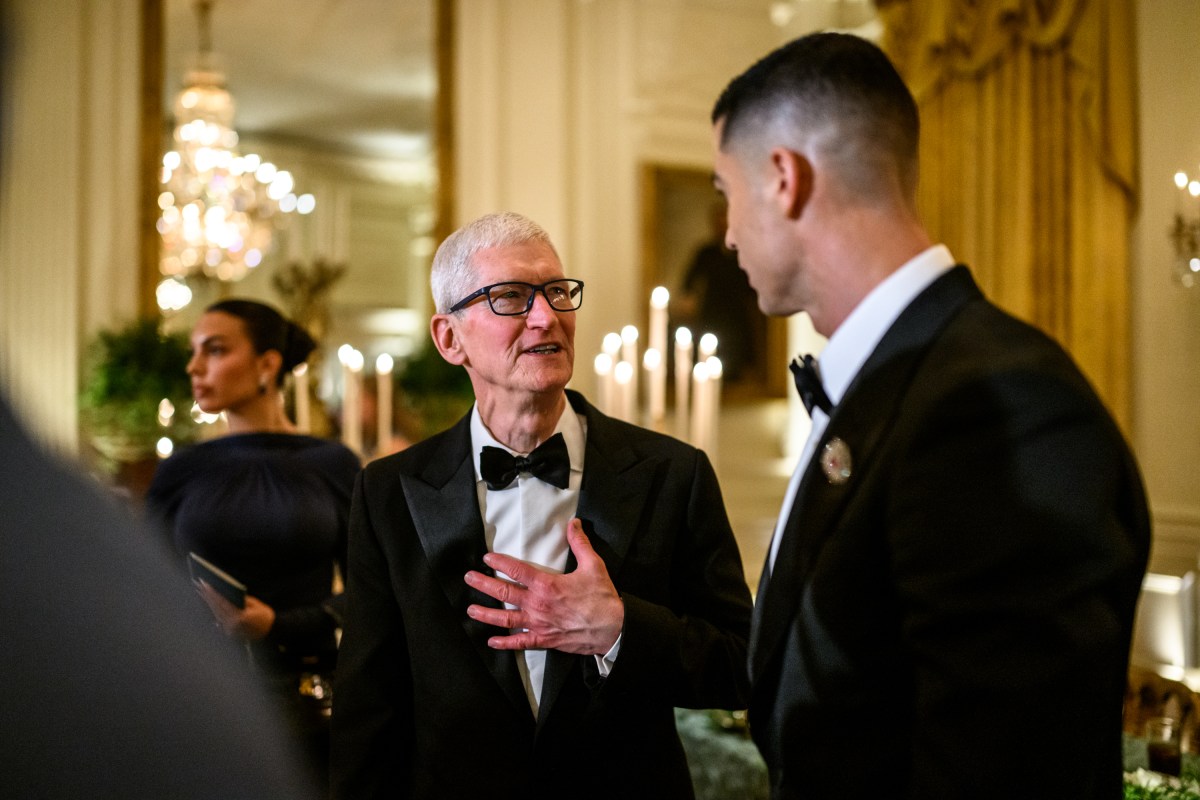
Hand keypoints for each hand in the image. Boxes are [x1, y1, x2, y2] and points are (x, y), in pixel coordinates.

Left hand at [196, 580, 275, 640]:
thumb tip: (228, 593)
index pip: (222, 603)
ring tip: (202, 592)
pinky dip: (214, 610)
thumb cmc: (265, 616)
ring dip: (209, 602)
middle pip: (216, 608)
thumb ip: (241, 599)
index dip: (213, 593)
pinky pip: (219, 619)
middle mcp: (232, 625)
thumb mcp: (255, 604)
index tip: (205, 584)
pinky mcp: (229, 632)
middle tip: (200, 585)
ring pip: (216, 614)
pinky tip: (210, 602)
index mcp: (240, 617)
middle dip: (208, 596)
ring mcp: (230, 630)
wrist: (270, 632)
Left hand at [464, 519, 623, 655]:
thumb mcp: (593, 565)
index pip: (516, 570)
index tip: (487, 558)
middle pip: (504, 593)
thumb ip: (580, 543)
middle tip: (469, 578)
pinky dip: (504, 643)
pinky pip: (520, 643)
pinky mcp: (544, 640)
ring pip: (505, 619)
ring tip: (471, 609)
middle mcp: (538, 604)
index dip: (499, 562)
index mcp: (547, 585)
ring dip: (486, 614)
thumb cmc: (602, 598)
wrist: (612, 629)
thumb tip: (573, 523)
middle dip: (483, 584)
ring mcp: (539, 624)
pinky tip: (491, 641)